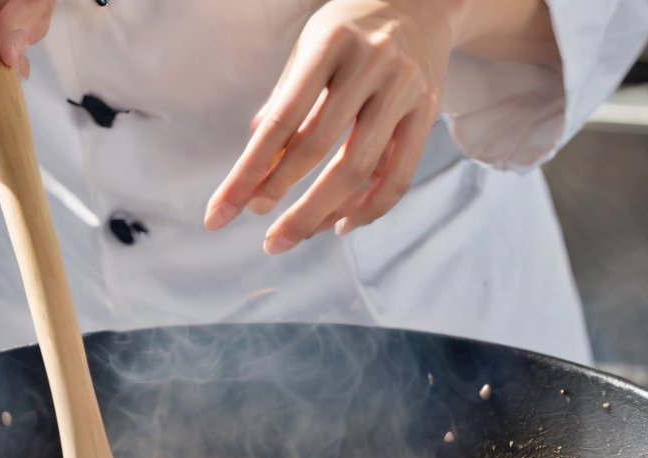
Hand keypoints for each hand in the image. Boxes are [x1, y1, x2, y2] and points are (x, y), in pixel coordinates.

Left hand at [205, 0, 457, 252]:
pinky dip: (368, 210)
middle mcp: (371, 62)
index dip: (247, 172)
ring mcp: (403, 87)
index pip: (279, 121)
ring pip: (357, 168)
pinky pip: (397, 177)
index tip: (220, 213)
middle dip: (281, 196)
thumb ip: (283, 104)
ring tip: (289, 237)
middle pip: (317, 148)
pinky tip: (338, 226)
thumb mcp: (309, 48)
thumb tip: (254, 169)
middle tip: (262, 237)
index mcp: (329, 42)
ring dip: (318, 213)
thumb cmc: (350, 30)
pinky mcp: (427, 111)